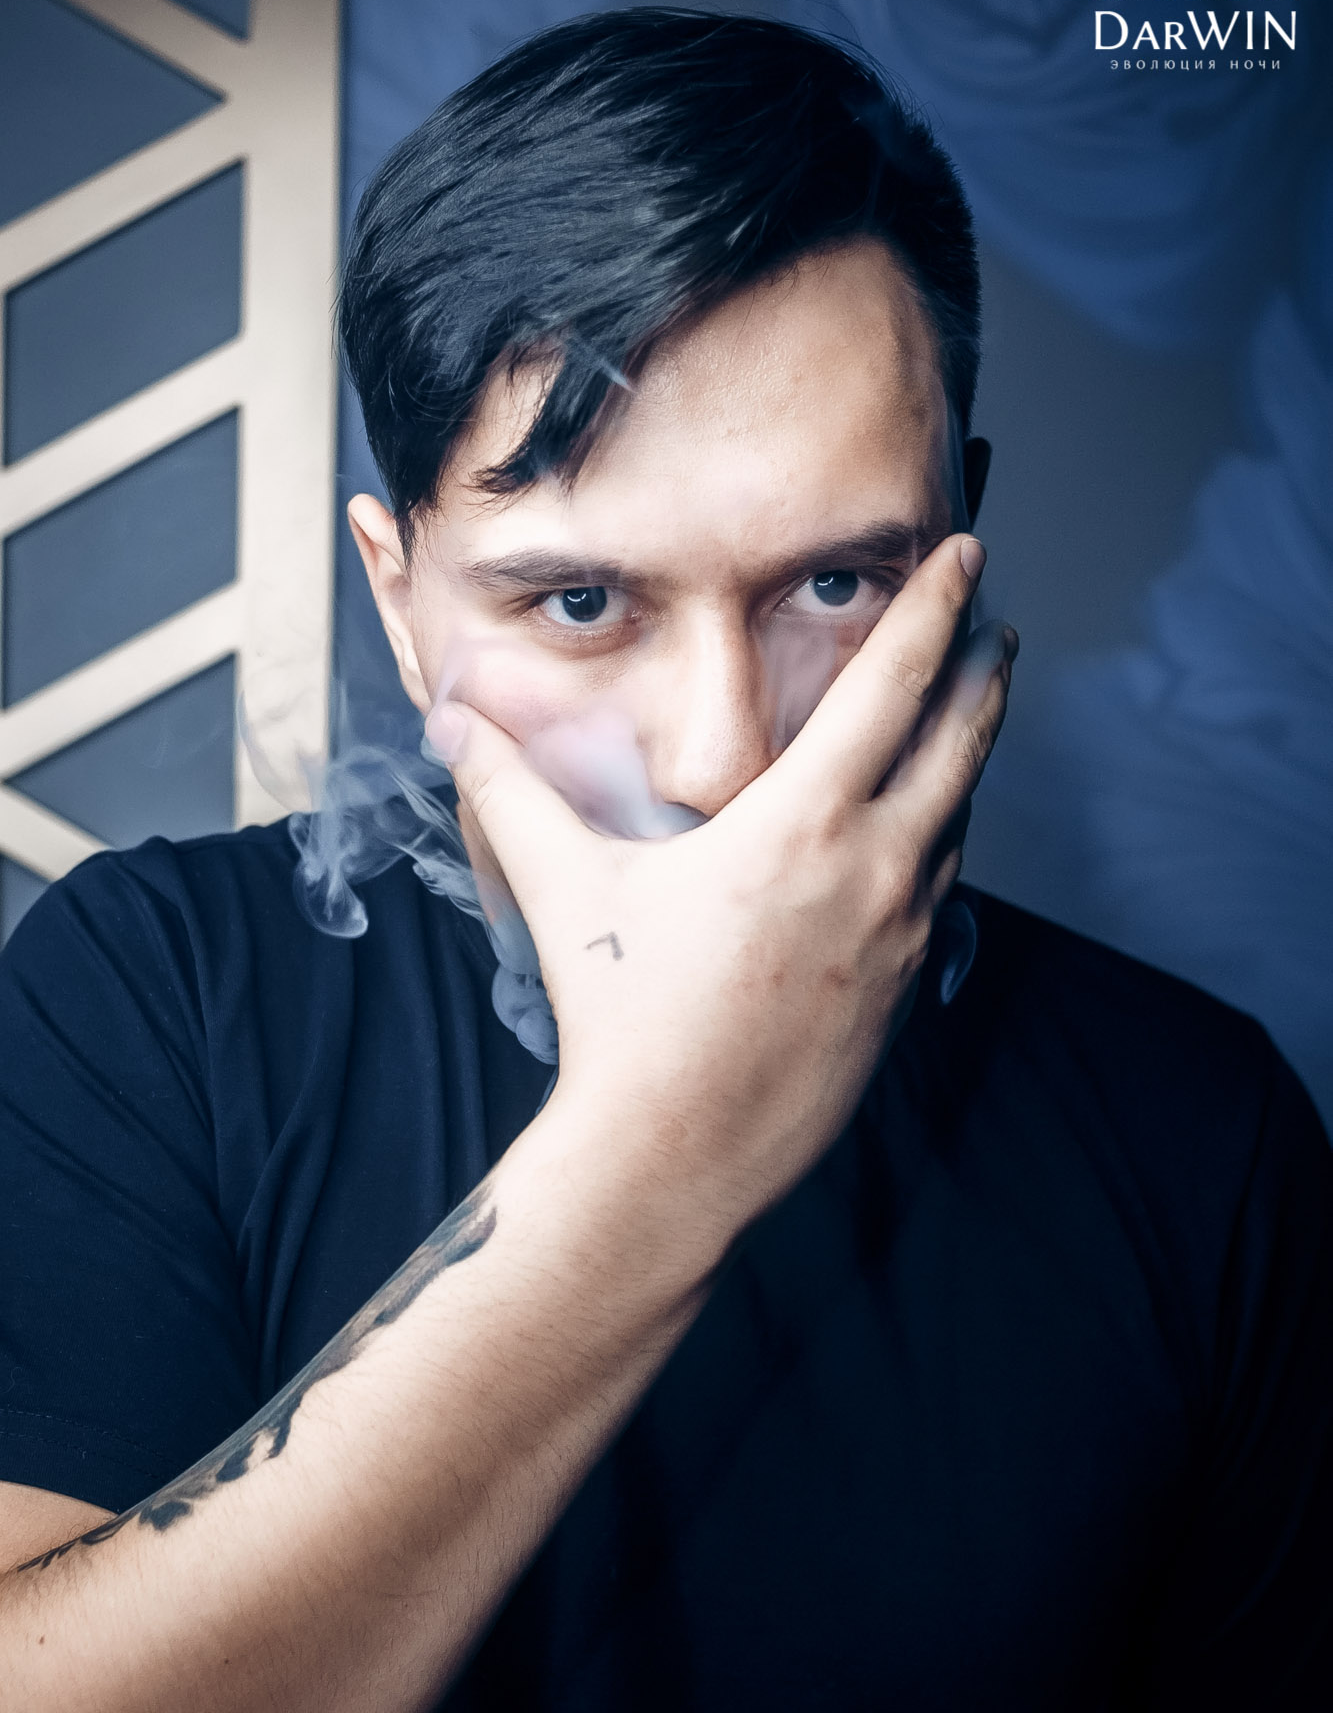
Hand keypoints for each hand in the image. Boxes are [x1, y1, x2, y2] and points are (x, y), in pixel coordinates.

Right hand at [429, 534, 1014, 1241]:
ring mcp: (901, 936)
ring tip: (965, 724)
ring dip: (966, 762)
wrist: (674, 1155)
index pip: (893, 686)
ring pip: (957, 821)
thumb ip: (510, 793)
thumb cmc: (622, 1018)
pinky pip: (940, 894)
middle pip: (961, 743)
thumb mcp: (565, 889)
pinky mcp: (906, 991)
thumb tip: (449, 722)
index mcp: (800, 824)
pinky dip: (939, 845)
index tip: (966, 557)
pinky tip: (920, 841)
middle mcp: (872, 869)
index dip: (935, 609)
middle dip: (983, 673)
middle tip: (997, 629)